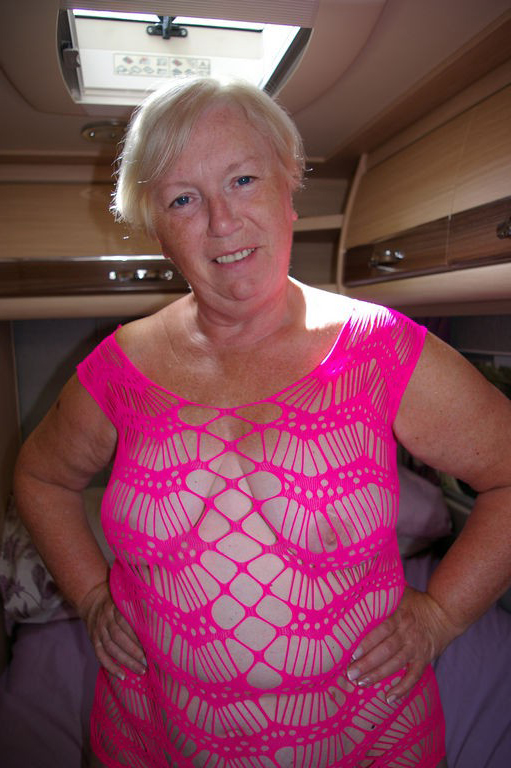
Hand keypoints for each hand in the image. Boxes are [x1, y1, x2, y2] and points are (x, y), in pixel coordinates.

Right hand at [78, 581, 146, 679]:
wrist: (92, 600)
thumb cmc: (117, 601)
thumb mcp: (125, 598)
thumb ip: (138, 606)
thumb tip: (161, 616)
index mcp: (115, 607)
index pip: (125, 622)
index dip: (137, 635)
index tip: (152, 645)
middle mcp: (105, 620)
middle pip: (118, 637)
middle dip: (133, 651)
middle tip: (148, 661)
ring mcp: (98, 631)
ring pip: (110, 648)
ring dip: (125, 661)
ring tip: (140, 670)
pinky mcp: (94, 640)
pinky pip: (100, 656)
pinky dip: (111, 667)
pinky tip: (122, 676)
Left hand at [347, 586, 456, 702]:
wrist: (445, 612)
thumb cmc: (417, 600)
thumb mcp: (401, 591)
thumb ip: (383, 592)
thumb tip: (359, 582)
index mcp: (400, 615)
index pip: (382, 630)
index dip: (367, 642)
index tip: (352, 653)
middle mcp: (407, 633)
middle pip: (386, 650)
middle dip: (367, 663)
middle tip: (350, 674)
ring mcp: (416, 648)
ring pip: (396, 664)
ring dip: (378, 676)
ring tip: (361, 683)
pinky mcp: (424, 659)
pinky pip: (413, 677)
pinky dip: (402, 689)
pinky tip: (389, 698)